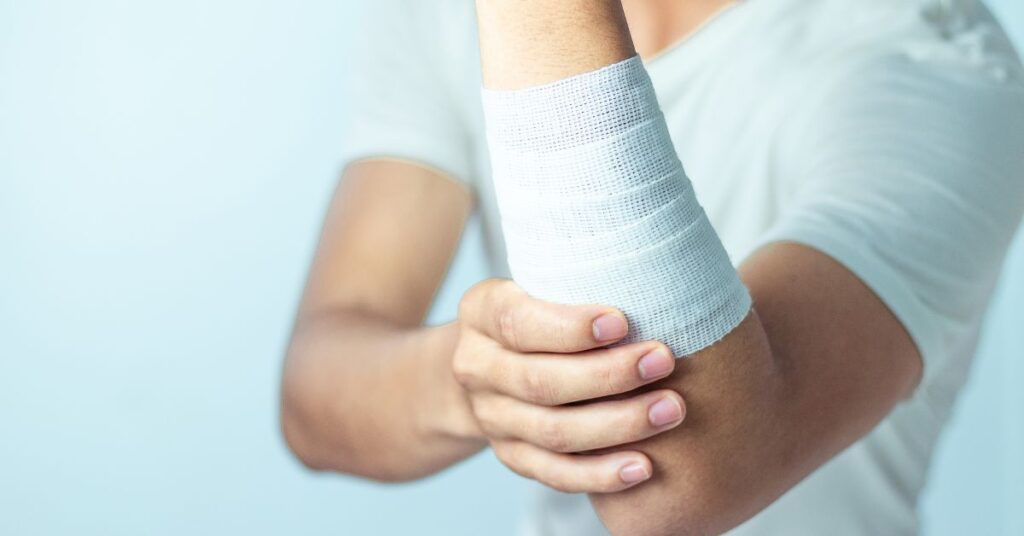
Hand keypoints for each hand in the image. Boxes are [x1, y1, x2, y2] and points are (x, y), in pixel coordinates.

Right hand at [453, 279, 685, 492]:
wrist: (491, 362)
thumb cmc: (541, 309)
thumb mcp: (540, 283)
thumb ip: (576, 285)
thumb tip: (658, 288)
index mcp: (481, 312)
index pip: (519, 323)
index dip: (572, 328)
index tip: (623, 322)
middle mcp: (477, 366)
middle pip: (541, 383)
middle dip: (608, 376)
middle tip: (663, 361)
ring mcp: (492, 416)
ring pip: (553, 432)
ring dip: (618, 425)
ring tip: (671, 409)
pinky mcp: (511, 454)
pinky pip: (555, 473)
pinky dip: (600, 474)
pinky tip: (643, 466)